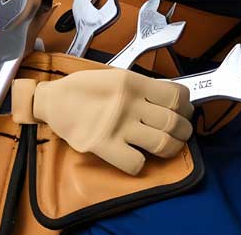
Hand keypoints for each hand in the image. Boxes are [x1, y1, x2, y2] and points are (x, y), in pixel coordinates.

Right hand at [12, 69, 193, 174]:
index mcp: (135, 83)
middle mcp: (130, 104)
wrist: (53, 100)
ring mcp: (117, 126)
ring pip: (162, 143)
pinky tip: (137, 157)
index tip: (185, 113)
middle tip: (181, 134)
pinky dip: (141, 163)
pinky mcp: (103, 147)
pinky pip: (135, 163)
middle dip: (184, 131)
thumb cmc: (88, 88)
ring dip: (172, 148)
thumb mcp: (119, 76)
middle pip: (173, 122)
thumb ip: (144, 87)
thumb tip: (174, 100)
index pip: (177, 96)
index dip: (187, 107)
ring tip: (169, 147)